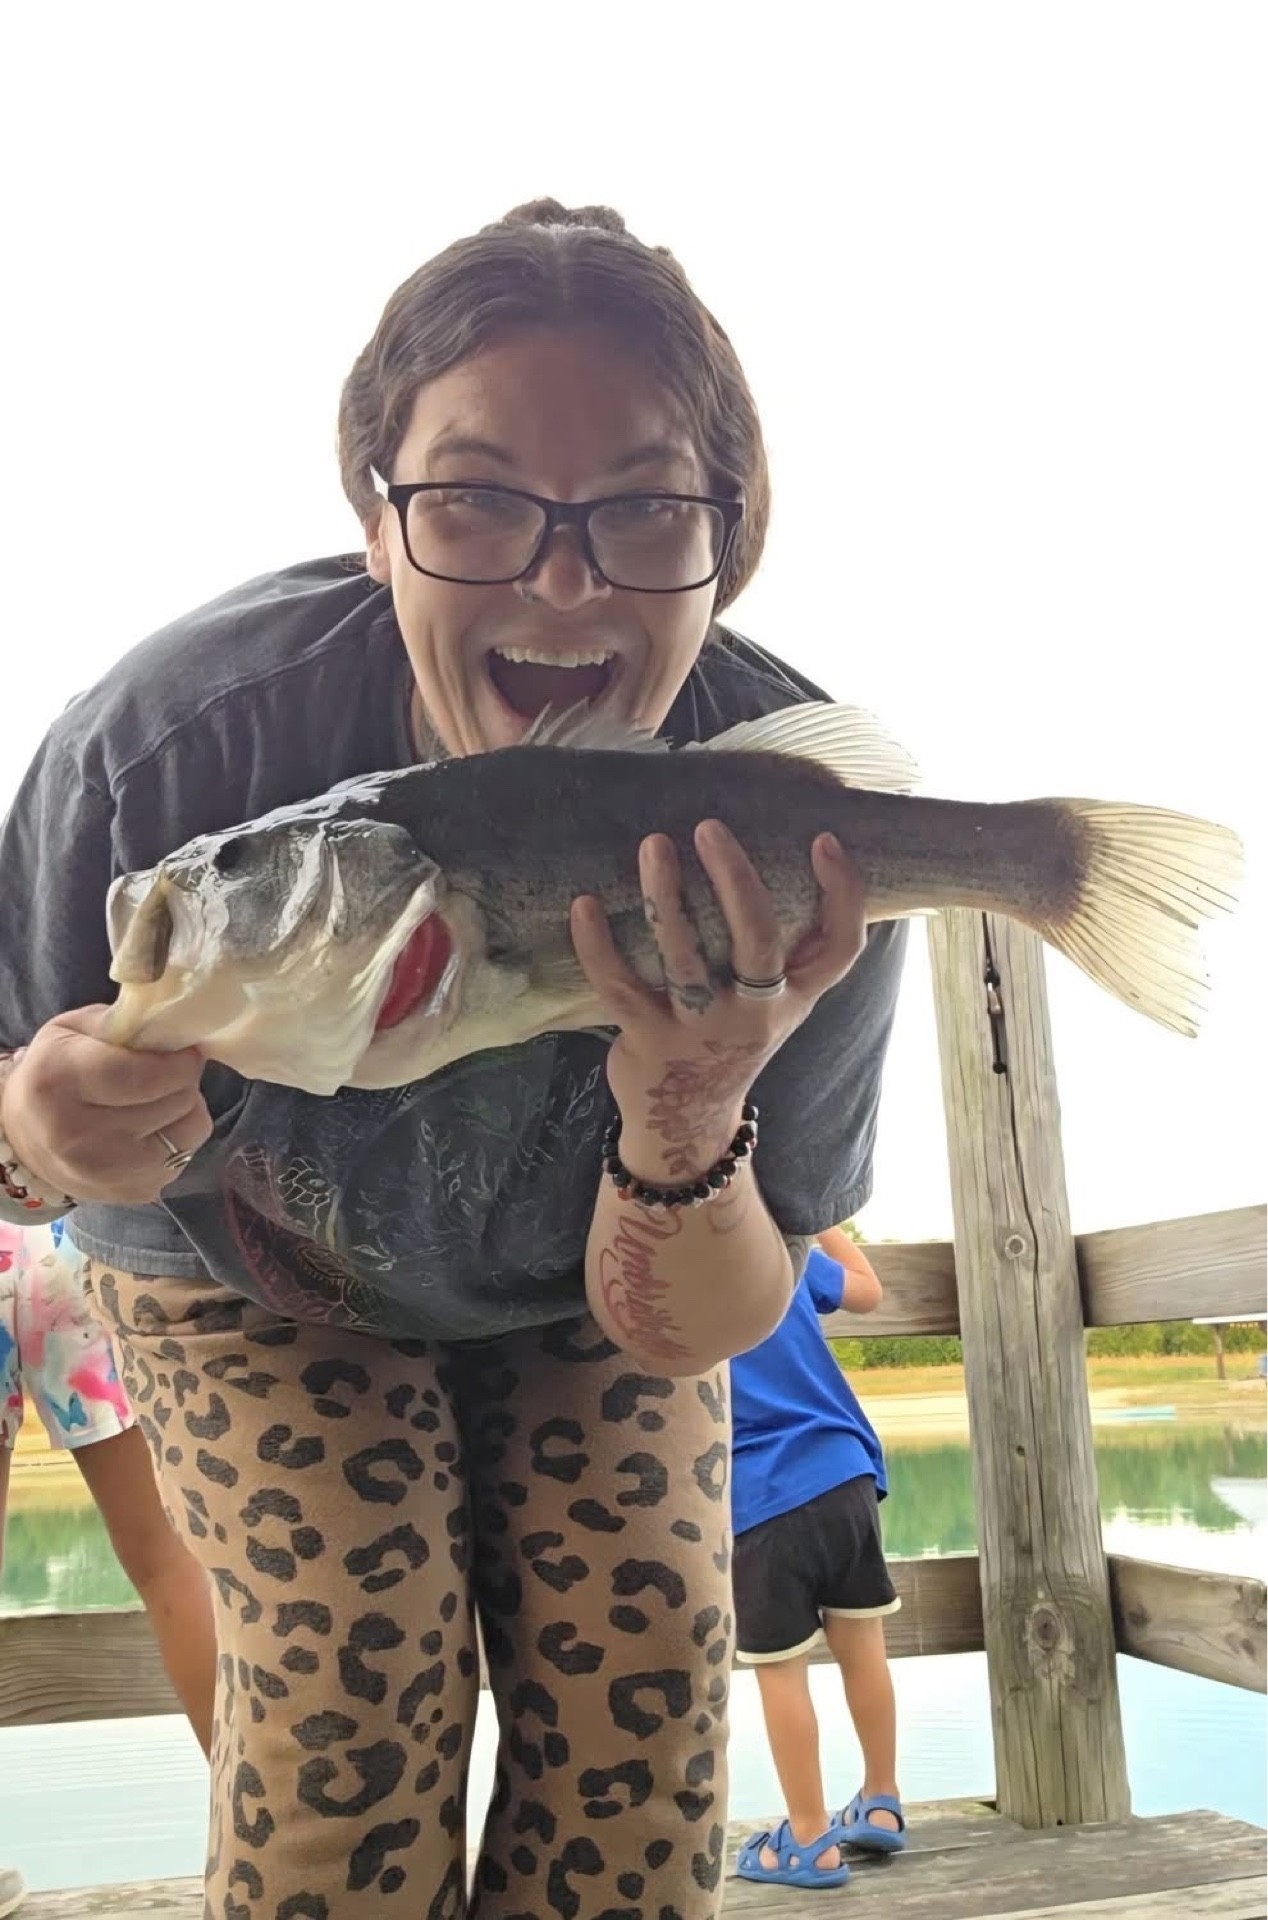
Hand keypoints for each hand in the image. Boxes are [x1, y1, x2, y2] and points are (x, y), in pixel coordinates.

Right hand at [2, 1006, 211, 1204]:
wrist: (24, 1136)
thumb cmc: (55, 1071)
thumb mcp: (75, 1030)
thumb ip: (125, 1023)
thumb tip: (177, 1027)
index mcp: (60, 1082)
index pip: (146, 1075)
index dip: (179, 1061)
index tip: (184, 1052)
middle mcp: (79, 1135)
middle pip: (176, 1101)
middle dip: (182, 1080)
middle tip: (168, 1073)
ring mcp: (106, 1173)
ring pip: (190, 1133)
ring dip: (186, 1110)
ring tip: (161, 1100)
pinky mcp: (130, 1194)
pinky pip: (184, 1159)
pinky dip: (177, 1139)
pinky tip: (152, 1129)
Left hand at [569, 822, 865, 1180]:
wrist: (686, 1124)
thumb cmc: (731, 1039)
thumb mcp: (774, 1005)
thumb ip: (786, 952)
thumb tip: (776, 859)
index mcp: (793, 997)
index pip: (841, 948)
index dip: (843, 893)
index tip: (825, 839)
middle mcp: (755, 1014)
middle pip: (758, 941)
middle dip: (736, 879)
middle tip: (709, 828)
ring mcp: (701, 1029)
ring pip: (685, 958)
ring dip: (665, 897)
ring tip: (654, 846)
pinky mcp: (649, 1040)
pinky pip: (619, 986)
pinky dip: (598, 944)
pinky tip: (584, 904)